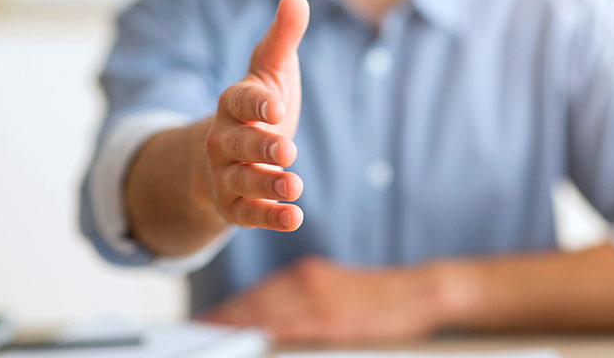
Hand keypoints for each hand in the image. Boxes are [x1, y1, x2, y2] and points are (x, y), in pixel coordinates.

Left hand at [199, 257, 445, 343]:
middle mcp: (307, 282)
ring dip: (236, 324)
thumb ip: (304, 299)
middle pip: (256, 302)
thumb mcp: (335, 288)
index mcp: (306, 274)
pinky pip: (294, 327)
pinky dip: (269, 332)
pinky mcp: (335, 319)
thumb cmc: (377, 295)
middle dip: (224, 317)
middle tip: (195, 329)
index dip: (229, 307)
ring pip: (268, 313)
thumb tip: (271, 318)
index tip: (205, 320)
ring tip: (209, 335)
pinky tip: (252, 338)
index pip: (258, 292)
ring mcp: (320, 300)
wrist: (418, 290)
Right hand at [203, 0, 308, 231]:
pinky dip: (270, 216)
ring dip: (267, 184)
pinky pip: (250, 214)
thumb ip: (282, 38)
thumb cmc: (257, 107)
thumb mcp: (270, 72)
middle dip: (260, 147)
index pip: (239, 101)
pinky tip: (295, 218)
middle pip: (237, 144)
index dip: (256, 103)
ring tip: (294, 185)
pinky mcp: (236, 205)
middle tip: (287, 149)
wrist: (226, 155)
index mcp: (233, 104)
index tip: (275, 105)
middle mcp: (224, 140)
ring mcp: (227, 175)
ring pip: (242, 181)